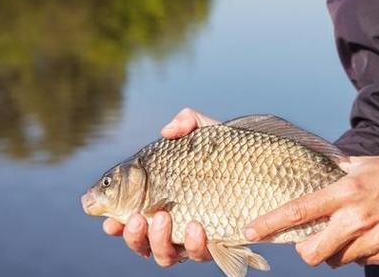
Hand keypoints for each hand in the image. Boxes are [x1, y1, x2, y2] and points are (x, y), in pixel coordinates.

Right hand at [102, 108, 218, 265]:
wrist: (269, 169)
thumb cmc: (231, 153)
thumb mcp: (208, 132)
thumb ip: (187, 122)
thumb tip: (167, 131)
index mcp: (161, 201)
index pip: (131, 217)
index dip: (116, 223)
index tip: (109, 220)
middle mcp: (174, 224)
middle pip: (142, 242)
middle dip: (133, 235)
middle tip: (135, 218)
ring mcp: (194, 238)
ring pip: (166, 255)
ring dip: (158, 240)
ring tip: (164, 217)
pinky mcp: (218, 245)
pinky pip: (201, 255)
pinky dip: (195, 245)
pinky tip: (197, 227)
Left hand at [244, 155, 378, 266]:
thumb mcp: (364, 163)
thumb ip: (335, 172)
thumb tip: (311, 171)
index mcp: (346, 192)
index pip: (300, 210)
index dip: (271, 223)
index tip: (250, 230)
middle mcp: (357, 218)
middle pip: (313, 252)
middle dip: (305, 250)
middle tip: (309, 241)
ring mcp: (374, 239)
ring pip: (336, 260)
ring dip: (333, 251)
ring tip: (347, 232)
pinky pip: (360, 262)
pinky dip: (357, 253)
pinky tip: (369, 235)